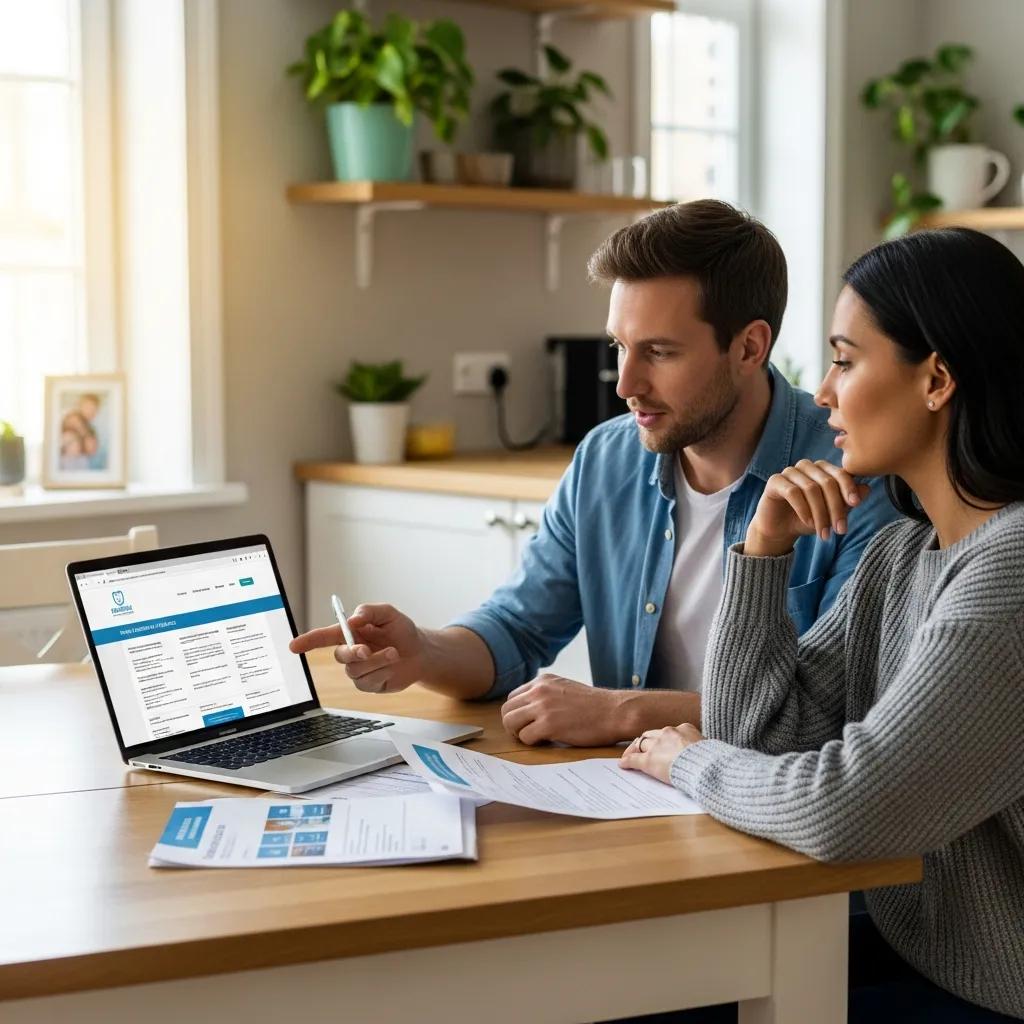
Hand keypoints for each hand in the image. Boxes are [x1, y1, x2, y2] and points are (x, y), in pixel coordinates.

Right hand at [289, 603, 422, 693]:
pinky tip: (393, 666)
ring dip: (376, 661)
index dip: (308, 641)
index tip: (294, 646)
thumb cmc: (402, 631)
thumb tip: (353, 619)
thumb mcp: (388, 614)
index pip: (324, 637)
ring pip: (356, 670)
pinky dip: (383, 672)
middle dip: (353, 652)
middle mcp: (351, 652)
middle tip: (367, 650)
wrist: (421, 652)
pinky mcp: (369, 684)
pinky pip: (368, 682)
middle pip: (340, 656)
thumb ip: (369, 611)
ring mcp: (359, 670)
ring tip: (394, 653)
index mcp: (350, 634)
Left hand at [501, 675, 630, 746]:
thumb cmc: (595, 705)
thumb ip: (546, 694)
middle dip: (514, 725)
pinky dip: (532, 743)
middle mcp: (539, 690)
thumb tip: (528, 709)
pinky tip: (547, 742)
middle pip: (507, 710)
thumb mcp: (565, 688)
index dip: (518, 713)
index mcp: (542, 681)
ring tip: (536, 738)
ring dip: (519, 734)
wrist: (615, 712)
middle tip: (528, 734)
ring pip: (510, 723)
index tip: (528, 723)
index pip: (513, 697)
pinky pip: (525, 737)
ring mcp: (543, 707)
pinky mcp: (549, 725)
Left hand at [620, 724, 703, 783]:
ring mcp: (657, 746)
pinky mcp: (649, 760)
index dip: (662, 738)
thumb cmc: (713, 761)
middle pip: (651, 734)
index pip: (668, 732)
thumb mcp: (709, 747)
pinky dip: (627, 761)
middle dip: (646, 741)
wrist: (706, 767)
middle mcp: (668, 733)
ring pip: (641, 743)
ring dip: (636, 749)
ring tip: (631, 754)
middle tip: (641, 747)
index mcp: (684, 728)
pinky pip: (634, 759)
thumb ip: (700, 747)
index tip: (661, 742)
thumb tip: (705, 753)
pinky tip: (623, 765)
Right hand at [745, 459, 870, 556]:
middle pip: (827, 482)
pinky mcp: (775, 481)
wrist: (780, 530)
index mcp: (823, 469)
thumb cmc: (808, 519)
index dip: (848, 487)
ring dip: (820, 514)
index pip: (840, 473)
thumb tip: (866, 489)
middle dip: (835, 508)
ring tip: (824, 533)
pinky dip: (803, 509)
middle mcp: (807, 466)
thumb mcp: (831, 513)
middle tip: (840, 530)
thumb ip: (847, 501)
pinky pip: (792, 492)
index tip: (856, 504)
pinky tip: (807, 522)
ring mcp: (790, 472)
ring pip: (811, 489)